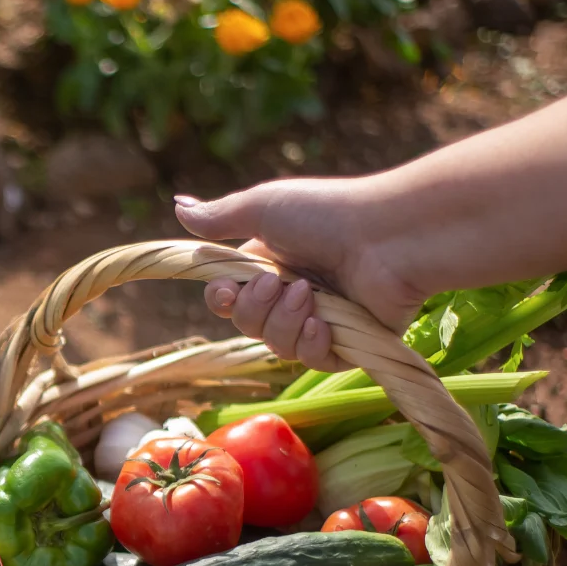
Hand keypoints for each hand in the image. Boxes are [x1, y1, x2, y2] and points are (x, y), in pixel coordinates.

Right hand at [175, 178, 425, 371]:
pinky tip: (323, 326)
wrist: (388, 237)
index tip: (225, 292)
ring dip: (284, 323)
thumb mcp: (264, 207)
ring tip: (310, 296)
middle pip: (247, 325)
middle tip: (278, 284)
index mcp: (271, 264)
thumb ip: (219, 217)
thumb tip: (177, 205)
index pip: (229, 297)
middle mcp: (293, 293)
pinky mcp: (349, 343)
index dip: (221, 300)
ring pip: (276, 346)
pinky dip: (311, 345)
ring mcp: (321, 320)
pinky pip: (312, 360)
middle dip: (255, 309)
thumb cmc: (328, 214)